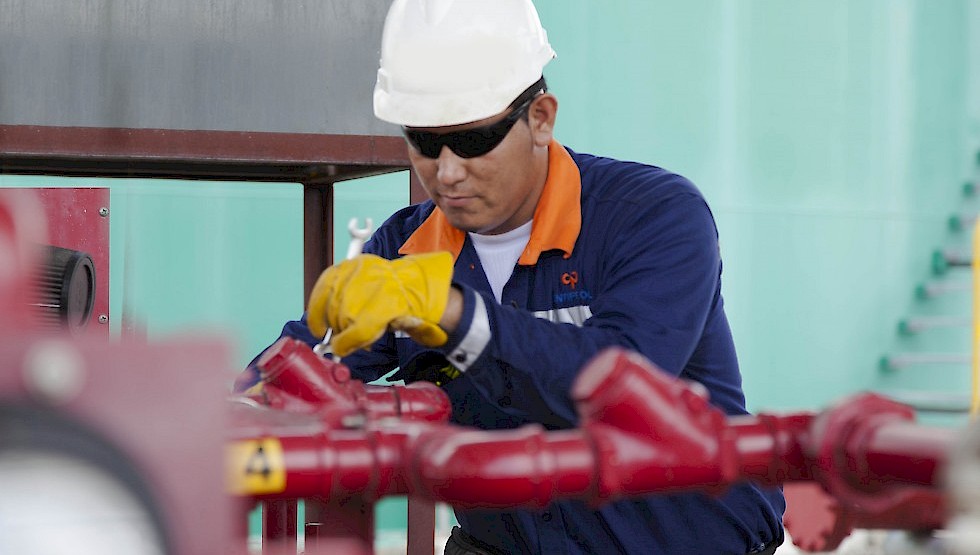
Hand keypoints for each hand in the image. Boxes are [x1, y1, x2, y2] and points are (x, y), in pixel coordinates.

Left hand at [306, 252, 453, 356]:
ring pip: (344, 318)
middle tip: (341, 338)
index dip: (316, 310)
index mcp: (357, 264)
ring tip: (361, 339)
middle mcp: (363, 272)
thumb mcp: (367, 287)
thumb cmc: (395, 296)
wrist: (428, 296)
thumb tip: (324, 325)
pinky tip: (355, 346)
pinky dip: (351, 342)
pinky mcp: (385, 306)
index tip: (317, 327)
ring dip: (346, 336)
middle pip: (334, 305)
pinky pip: (358, 330)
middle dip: (335, 327)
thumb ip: (345, 300)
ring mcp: (375, 288)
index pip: (325, 285)